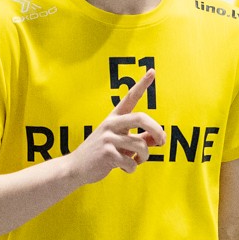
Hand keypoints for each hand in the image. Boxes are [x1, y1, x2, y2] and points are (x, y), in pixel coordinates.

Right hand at [67, 69, 163, 183]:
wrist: (76, 167)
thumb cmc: (101, 153)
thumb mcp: (120, 143)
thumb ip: (139, 138)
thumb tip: (158, 139)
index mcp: (114, 118)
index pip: (130, 97)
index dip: (142, 84)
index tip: (152, 71)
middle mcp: (111, 124)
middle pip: (141, 118)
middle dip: (157, 130)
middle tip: (162, 141)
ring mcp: (108, 138)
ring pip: (140, 145)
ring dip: (144, 157)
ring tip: (137, 160)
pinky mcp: (107, 154)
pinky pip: (131, 162)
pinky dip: (132, 168)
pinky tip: (125, 168)